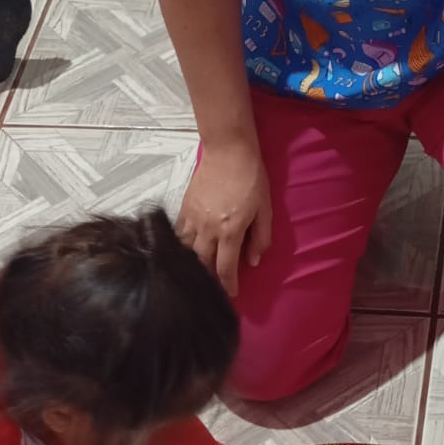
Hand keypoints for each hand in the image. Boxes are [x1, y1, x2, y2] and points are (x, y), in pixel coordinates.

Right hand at [177, 141, 271, 298]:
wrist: (228, 150)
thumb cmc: (251, 178)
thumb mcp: (264, 209)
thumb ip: (260, 238)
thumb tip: (253, 261)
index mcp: (230, 231)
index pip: (226, 268)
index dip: (228, 285)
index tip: (232, 294)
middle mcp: (208, 229)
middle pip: (203, 264)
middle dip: (209, 279)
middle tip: (214, 288)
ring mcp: (193, 218)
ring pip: (187, 251)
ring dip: (193, 265)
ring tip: (198, 273)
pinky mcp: (184, 208)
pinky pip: (179, 234)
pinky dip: (182, 247)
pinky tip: (185, 253)